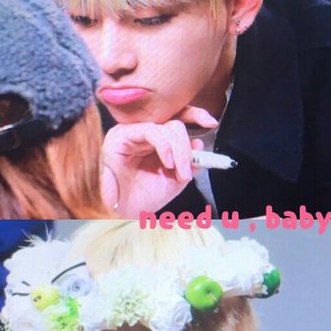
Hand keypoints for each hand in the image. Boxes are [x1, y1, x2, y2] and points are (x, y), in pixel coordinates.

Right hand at [101, 107, 217, 216]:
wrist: (121, 215)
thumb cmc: (142, 199)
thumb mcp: (174, 181)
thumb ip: (188, 163)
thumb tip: (199, 145)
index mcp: (156, 140)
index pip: (176, 117)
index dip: (195, 115)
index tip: (211, 123)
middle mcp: (142, 132)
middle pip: (174, 122)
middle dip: (187, 147)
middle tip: (187, 172)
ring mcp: (130, 132)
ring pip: (165, 127)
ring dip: (179, 152)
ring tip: (179, 173)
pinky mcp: (119, 136)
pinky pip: (150, 131)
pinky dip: (165, 146)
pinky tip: (168, 163)